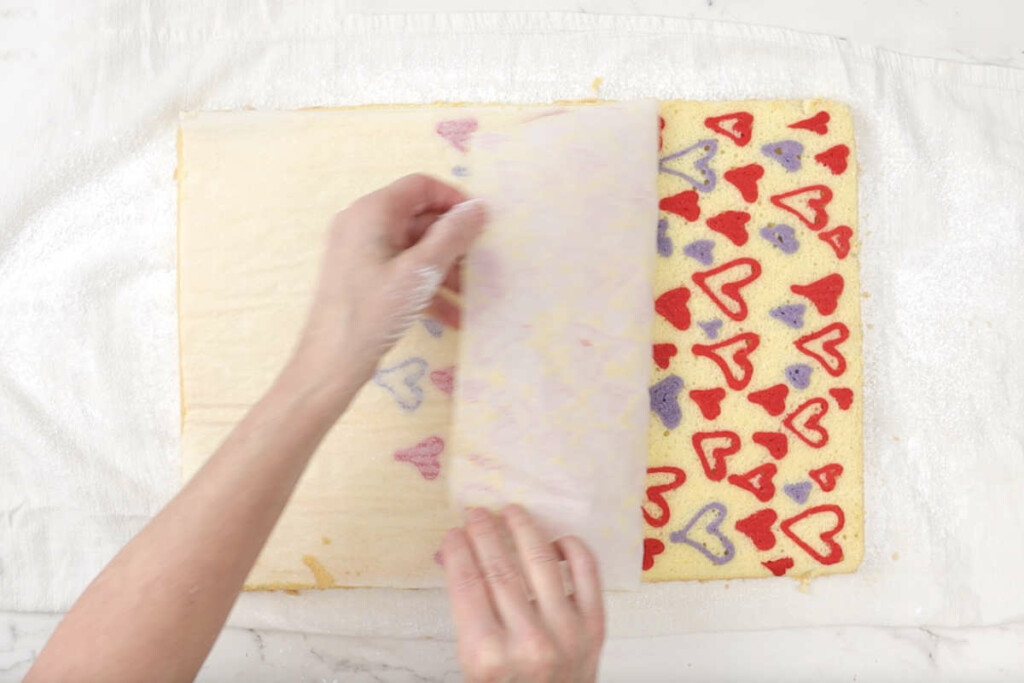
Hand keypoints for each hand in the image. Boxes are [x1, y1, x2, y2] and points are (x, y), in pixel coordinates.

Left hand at [293, 174, 486, 389]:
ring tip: (470, 294)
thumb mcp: (420, 272)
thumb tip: (479, 207)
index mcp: (373, 211)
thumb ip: (452, 236)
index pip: (421, 186)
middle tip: (479, 263)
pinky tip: (451, 315)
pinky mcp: (360, 277)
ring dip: (444, 267)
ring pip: (412, 247)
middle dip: (452, 241)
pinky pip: (400, 269)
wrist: (331, 363)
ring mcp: (359, 251)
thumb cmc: (374, 312)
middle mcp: (362, 223)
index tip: (481, 225)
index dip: (454, 201)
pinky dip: (425, 285)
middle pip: (418, 217)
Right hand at [442, 506, 605, 682]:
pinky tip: (556, 539)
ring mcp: (565, 632)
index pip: (466, 583)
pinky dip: (572, 549)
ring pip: (540, 562)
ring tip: (512, 512)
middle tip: (477, 512)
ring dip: (524, 529)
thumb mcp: (474, 665)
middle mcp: (527, 642)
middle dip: (485, 532)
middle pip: (499, 567)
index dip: (458, 550)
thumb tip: (458, 558)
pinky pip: (587, 572)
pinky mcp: (594, 627)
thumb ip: (468, 615)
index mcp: (486, 655)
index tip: (454, 532)